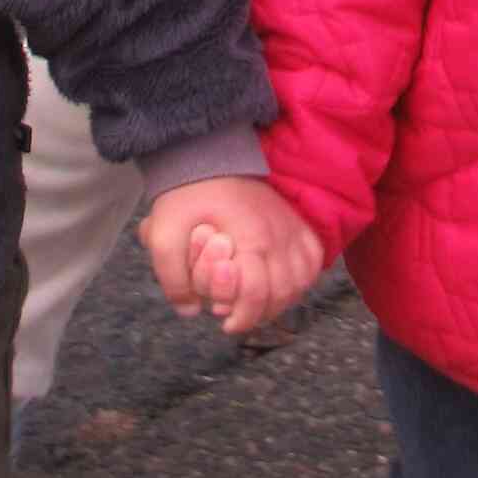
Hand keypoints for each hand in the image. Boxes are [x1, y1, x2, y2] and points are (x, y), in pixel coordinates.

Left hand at [140, 175, 324, 336]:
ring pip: (301, 281)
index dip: (242, 317)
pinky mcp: (300, 223)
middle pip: (283, 294)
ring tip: (255, 303)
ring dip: (280, 300)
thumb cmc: (187, 194)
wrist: (208, 155)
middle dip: (259, 313)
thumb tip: (190, 311)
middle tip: (238, 315)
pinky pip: (312, 261)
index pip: (257, 294)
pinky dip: (300, 279)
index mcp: (249, 236)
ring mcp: (293, 228)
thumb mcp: (164, 232)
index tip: (225, 322)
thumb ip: (172, 277)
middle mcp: (279, 234)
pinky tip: (280, 283)